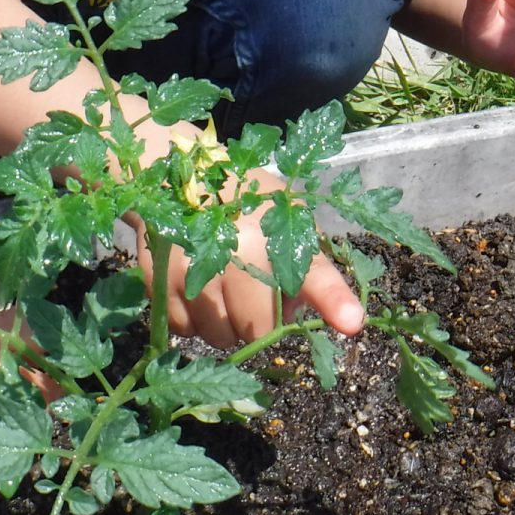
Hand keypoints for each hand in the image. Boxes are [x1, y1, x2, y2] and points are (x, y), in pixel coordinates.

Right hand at [133, 167, 363, 350]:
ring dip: (225, 325)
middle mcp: (239, 250)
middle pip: (259, 328)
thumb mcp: (287, 221)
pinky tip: (195, 288)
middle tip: (250, 295)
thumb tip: (313, 317)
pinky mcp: (163, 280)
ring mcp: (197, 267)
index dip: (333, 300)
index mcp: (278, 234)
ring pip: (221, 336)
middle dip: (260, 323)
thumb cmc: (247, 206)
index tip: (351, 322)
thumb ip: (307, 268)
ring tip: (220, 287)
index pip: (312, 273)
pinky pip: (186, 330)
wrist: (181, 178)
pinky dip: (192, 320)